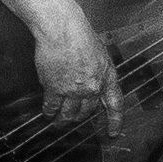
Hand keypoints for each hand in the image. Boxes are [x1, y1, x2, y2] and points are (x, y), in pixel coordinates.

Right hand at [31, 1, 122, 136]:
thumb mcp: (100, 53)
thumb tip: (94, 82)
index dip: (114, 121)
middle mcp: (93, 87)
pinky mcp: (55, 89)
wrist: (62, 29)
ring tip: (58, 123)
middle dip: (79, 118)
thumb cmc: (79, 34)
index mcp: (107, 77)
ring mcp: (74, 90)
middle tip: (73, 120)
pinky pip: (52, 107)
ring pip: (69, 114)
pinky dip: (49, 111)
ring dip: (63, 120)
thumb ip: (99, 71)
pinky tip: (47, 112)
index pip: (115, 105)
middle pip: (87, 112)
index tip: (112, 132)